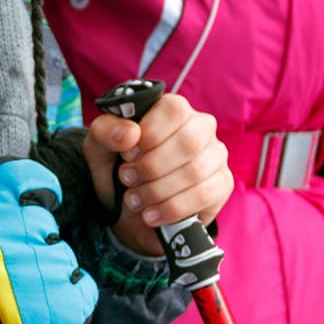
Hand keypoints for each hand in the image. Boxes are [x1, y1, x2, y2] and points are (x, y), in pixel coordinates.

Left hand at [81, 92, 231, 255]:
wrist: (130, 207)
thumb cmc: (119, 167)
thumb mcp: (100, 147)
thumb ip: (107, 132)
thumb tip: (130, 133)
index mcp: (173, 109)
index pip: (174, 110)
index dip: (149, 135)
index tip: (127, 155)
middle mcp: (201, 127)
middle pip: (189, 142)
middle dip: (152, 167)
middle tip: (127, 180)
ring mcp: (216, 155)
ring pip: (196, 171)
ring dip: (157, 191)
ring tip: (134, 200)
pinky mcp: (222, 184)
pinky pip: (205, 195)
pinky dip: (172, 208)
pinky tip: (152, 214)